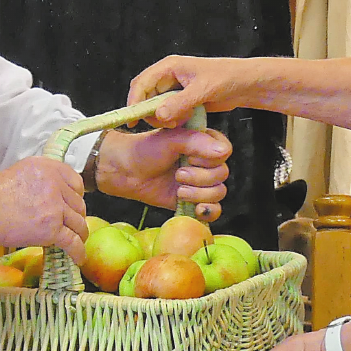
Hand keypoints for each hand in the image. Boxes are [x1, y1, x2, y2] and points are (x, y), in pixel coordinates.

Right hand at [0, 156, 88, 264]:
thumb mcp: (18, 172)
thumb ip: (39, 179)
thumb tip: (48, 193)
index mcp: (46, 167)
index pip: (75, 181)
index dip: (76, 195)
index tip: (73, 204)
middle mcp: (54, 184)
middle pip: (78, 203)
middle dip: (76, 216)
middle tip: (71, 224)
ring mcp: (55, 206)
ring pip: (78, 223)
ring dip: (79, 234)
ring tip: (76, 241)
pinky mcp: (52, 228)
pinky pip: (73, 242)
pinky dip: (78, 251)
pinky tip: (78, 258)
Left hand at [96, 126, 230, 220]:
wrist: (126, 171)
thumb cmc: (145, 150)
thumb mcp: (170, 139)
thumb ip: (196, 142)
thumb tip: (223, 152)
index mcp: (203, 142)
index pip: (224, 151)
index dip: (209, 159)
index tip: (189, 157)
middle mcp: (205, 162)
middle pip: (222, 174)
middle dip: (200, 177)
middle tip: (178, 174)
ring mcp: (201, 182)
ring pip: (219, 192)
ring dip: (199, 193)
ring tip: (179, 189)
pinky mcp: (194, 200)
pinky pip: (213, 209)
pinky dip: (208, 210)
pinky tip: (197, 209)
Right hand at [128, 55, 251, 126]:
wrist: (246, 83)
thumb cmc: (227, 78)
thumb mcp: (202, 91)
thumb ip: (180, 103)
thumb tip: (158, 115)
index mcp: (169, 67)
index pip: (141, 83)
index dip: (134, 102)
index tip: (133, 120)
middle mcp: (168, 76)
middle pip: (145, 96)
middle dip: (149, 112)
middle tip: (163, 125)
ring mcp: (175, 88)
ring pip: (156, 106)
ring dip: (162, 117)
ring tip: (177, 124)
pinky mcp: (182, 99)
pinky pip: (168, 111)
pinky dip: (171, 119)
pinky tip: (182, 123)